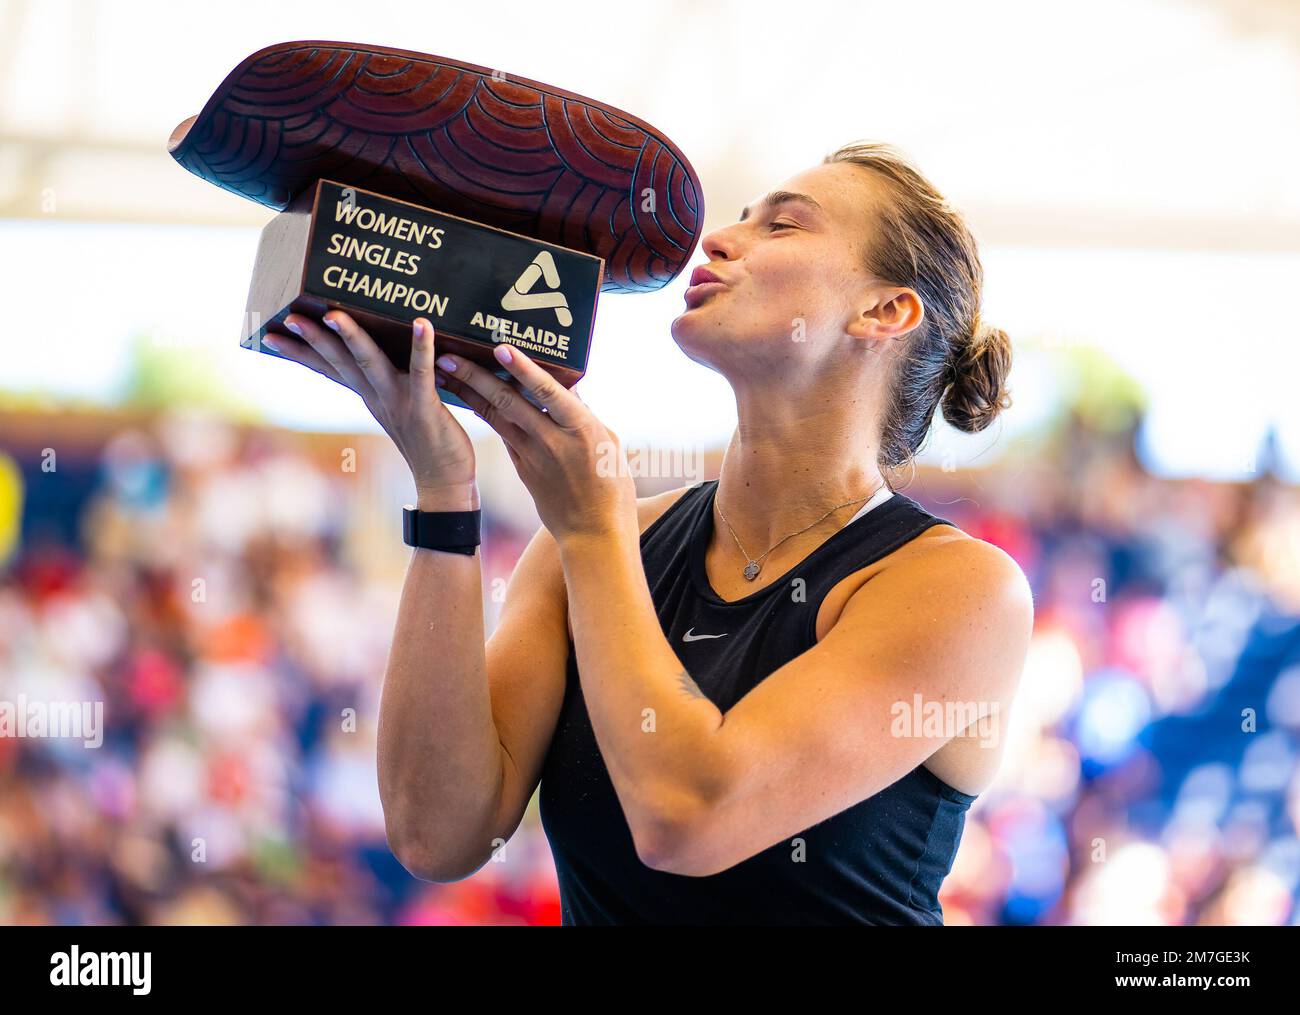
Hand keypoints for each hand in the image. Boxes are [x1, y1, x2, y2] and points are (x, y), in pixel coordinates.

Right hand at [262, 311, 477, 505]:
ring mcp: (398, 402)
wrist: (443, 483)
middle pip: (339, 362)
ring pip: (369, 363)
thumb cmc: (429, 442)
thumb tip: (378, 358)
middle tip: (290, 317)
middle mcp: (377, 397)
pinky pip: (420, 372)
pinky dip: (421, 346)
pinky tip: (421, 322)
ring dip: (351, 337)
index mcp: (368, 396)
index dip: (300, 352)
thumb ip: (388, 385)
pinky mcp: (424, 407)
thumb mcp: (400, 409)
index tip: (270, 334)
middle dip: (314, 339)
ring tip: (334, 314)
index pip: (328, 369)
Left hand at [433, 343, 637, 542]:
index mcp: (581, 429)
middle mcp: (552, 440)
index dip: (523, 370)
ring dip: (468, 393)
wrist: (593, 533)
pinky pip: (502, 434)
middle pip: (508, 402)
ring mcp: (533, 456)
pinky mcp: (522, 468)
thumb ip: (584, 413)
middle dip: (475, 377)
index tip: (500, 349)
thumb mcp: (609, 442)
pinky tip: (469, 398)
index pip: (547, 392)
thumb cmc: (611, 484)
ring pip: (496, 417)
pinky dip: (485, 413)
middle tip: (449, 356)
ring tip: (446, 373)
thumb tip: (568, 387)